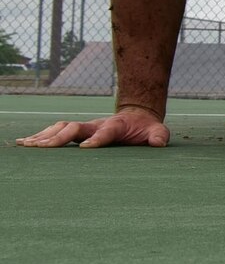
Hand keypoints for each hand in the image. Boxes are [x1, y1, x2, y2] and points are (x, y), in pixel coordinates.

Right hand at [15, 107, 169, 148]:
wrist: (136, 116)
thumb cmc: (146, 128)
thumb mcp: (157, 131)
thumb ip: (159, 135)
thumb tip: (159, 143)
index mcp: (116, 125)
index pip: (105, 132)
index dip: (97, 139)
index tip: (87, 148)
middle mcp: (96, 124)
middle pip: (75, 128)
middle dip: (60, 137)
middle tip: (44, 148)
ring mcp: (85, 127)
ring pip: (61, 128)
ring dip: (44, 136)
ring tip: (27, 144)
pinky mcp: (77, 131)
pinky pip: (56, 131)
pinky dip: (41, 136)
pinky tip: (25, 142)